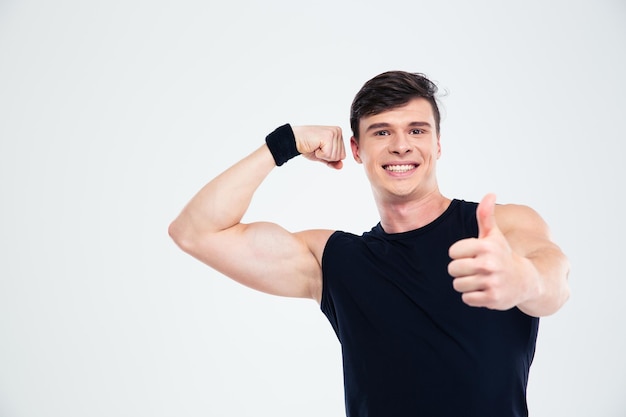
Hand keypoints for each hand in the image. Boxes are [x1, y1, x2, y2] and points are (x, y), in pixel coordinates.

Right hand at [292, 125, 345, 168]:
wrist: (295, 140)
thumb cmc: (307, 145)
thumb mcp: (323, 155)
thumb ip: (333, 161)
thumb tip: (341, 166)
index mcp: (338, 134)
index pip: (343, 155)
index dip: (330, 157)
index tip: (321, 148)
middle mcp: (338, 131)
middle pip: (340, 156)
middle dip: (327, 156)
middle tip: (317, 147)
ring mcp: (334, 133)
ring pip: (335, 156)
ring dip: (323, 155)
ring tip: (316, 146)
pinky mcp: (328, 137)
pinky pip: (328, 154)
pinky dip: (320, 154)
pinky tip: (315, 146)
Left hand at [448, 194, 534, 309]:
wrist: (526, 281)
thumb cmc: (503, 255)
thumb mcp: (494, 235)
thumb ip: (486, 215)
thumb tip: (490, 193)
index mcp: (486, 246)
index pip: (452, 252)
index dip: (460, 254)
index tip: (472, 255)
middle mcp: (489, 264)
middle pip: (453, 269)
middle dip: (460, 271)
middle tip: (475, 270)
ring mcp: (491, 282)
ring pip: (458, 285)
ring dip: (466, 284)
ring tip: (480, 280)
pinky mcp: (492, 298)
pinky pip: (467, 298)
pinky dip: (472, 296)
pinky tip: (484, 290)